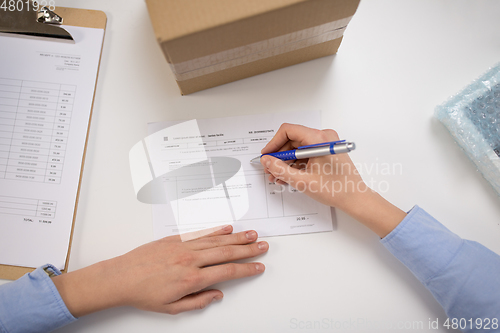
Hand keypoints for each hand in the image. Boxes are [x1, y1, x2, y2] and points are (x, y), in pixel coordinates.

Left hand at [52, 225, 267, 316]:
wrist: (121, 277)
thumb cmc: (143, 294)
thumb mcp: (172, 308)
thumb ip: (198, 301)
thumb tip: (217, 295)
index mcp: (191, 279)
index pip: (227, 272)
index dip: (246, 269)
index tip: (258, 267)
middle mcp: (190, 260)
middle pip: (227, 252)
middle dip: (248, 249)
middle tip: (263, 246)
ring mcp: (183, 246)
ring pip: (216, 240)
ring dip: (236, 237)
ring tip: (252, 235)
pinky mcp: (175, 239)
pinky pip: (200, 233)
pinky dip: (215, 230)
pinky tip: (227, 229)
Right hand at [261, 123, 405, 236]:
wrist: (355, 198)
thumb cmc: (337, 189)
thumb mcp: (302, 181)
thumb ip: (281, 169)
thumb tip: (267, 161)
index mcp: (319, 139)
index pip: (288, 131)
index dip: (274, 143)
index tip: (267, 155)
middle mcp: (324, 137)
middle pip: (292, 139)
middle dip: (279, 155)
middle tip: (270, 168)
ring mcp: (326, 143)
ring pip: (298, 147)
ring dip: (286, 161)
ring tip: (278, 175)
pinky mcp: (327, 151)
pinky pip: (306, 152)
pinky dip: (296, 163)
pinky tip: (288, 175)